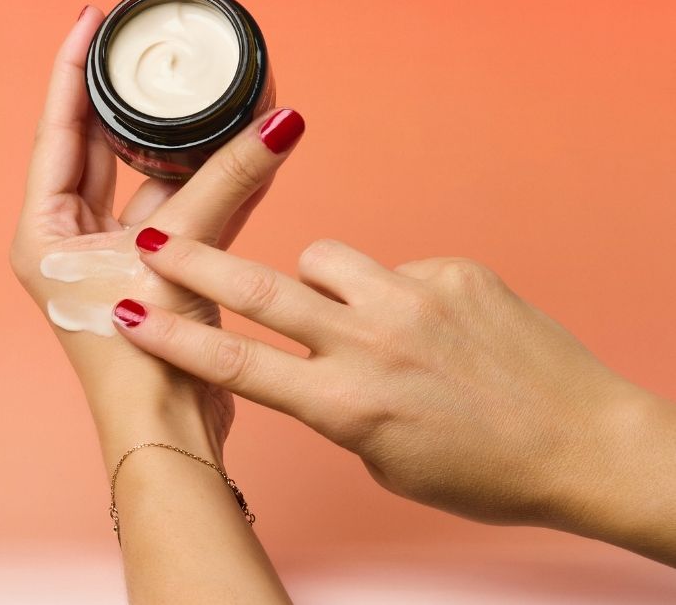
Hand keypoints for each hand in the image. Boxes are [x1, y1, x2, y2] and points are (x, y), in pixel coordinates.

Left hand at [10, 6, 304, 467]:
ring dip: (188, 145)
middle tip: (157, 56)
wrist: (165, 423)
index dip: (71, 68)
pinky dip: (216, 184)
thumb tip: (279, 125)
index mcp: (47, 227)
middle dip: (134, 102)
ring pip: (156, 179)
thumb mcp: (177, 252)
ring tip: (215, 97)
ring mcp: (120, 251)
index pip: (57, 127)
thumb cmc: (140, 355)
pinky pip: (188, 210)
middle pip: (104, 147)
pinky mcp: (161, 267)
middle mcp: (76, 235)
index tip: (92, 21)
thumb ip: (230, 183)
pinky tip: (244, 152)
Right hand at [111, 234, 675, 564]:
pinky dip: (394, 293)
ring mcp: (416, 297)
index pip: (239, 368)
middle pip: (263, 290)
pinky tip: (432, 325)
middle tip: (158, 243)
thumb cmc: (485, 469)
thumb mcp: (386, 456)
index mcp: (351, 404)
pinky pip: (394, 269)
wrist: (582, 439)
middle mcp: (375, 342)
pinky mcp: (453, 270)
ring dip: (318, 281)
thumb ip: (335, 401)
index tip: (130, 316)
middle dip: (199, 265)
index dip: (176, 342)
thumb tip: (309, 350)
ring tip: (351, 312)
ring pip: (326, 258)